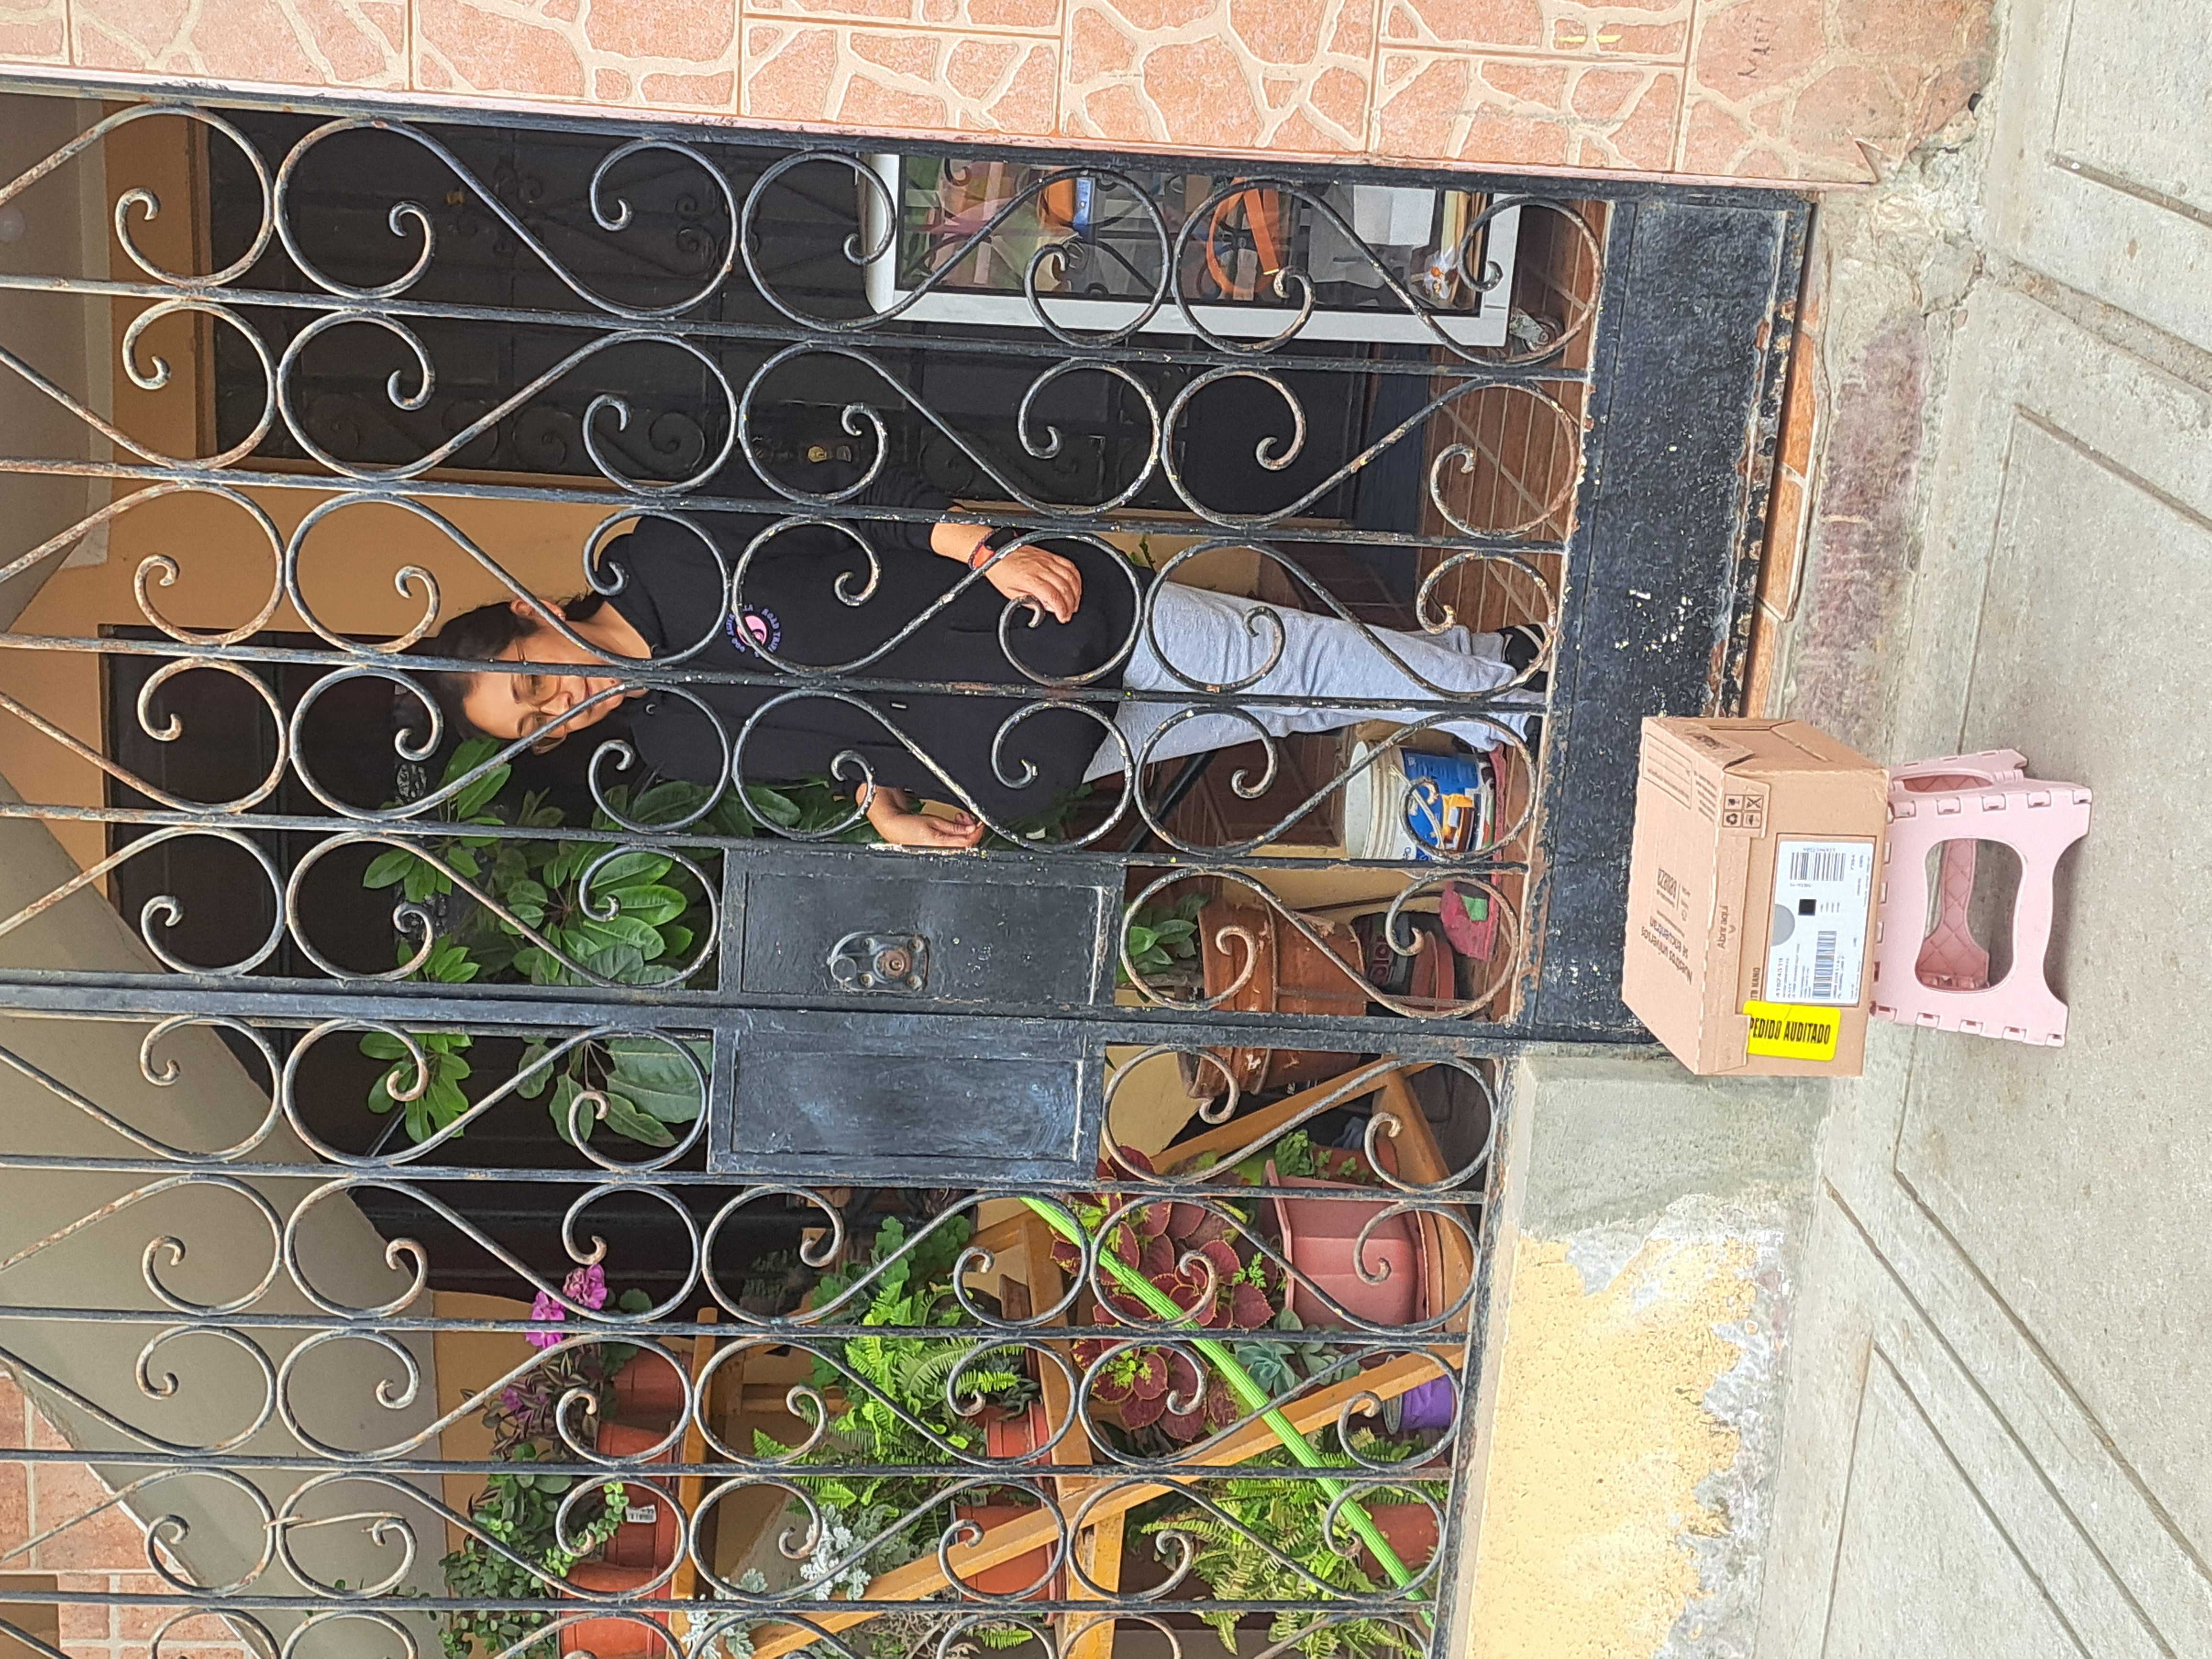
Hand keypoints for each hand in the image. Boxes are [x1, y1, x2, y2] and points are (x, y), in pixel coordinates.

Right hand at [862, 785, 985, 849]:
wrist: (891, 826)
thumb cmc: (906, 826)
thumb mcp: (933, 821)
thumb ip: (954, 828)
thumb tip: (971, 830)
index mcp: (941, 846)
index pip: (968, 843)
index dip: (977, 832)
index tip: (979, 822)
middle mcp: (941, 851)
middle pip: (967, 844)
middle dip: (971, 829)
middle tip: (967, 817)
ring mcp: (939, 850)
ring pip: (961, 843)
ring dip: (964, 829)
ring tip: (959, 818)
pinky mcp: (937, 847)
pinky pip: (953, 842)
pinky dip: (957, 833)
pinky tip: (953, 824)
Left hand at [980, 542, 1082, 624]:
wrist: (996, 551)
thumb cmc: (1000, 571)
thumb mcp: (1011, 594)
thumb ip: (1031, 603)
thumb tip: (1047, 609)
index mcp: (1030, 579)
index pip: (1053, 596)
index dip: (1062, 609)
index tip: (1063, 617)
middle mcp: (1041, 568)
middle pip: (1065, 588)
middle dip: (1070, 604)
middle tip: (1069, 613)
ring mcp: (1047, 561)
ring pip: (1071, 576)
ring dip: (1076, 592)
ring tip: (1073, 602)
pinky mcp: (1050, 556)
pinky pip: (1069, 565)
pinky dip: (1075, 577)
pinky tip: (1074, 586)